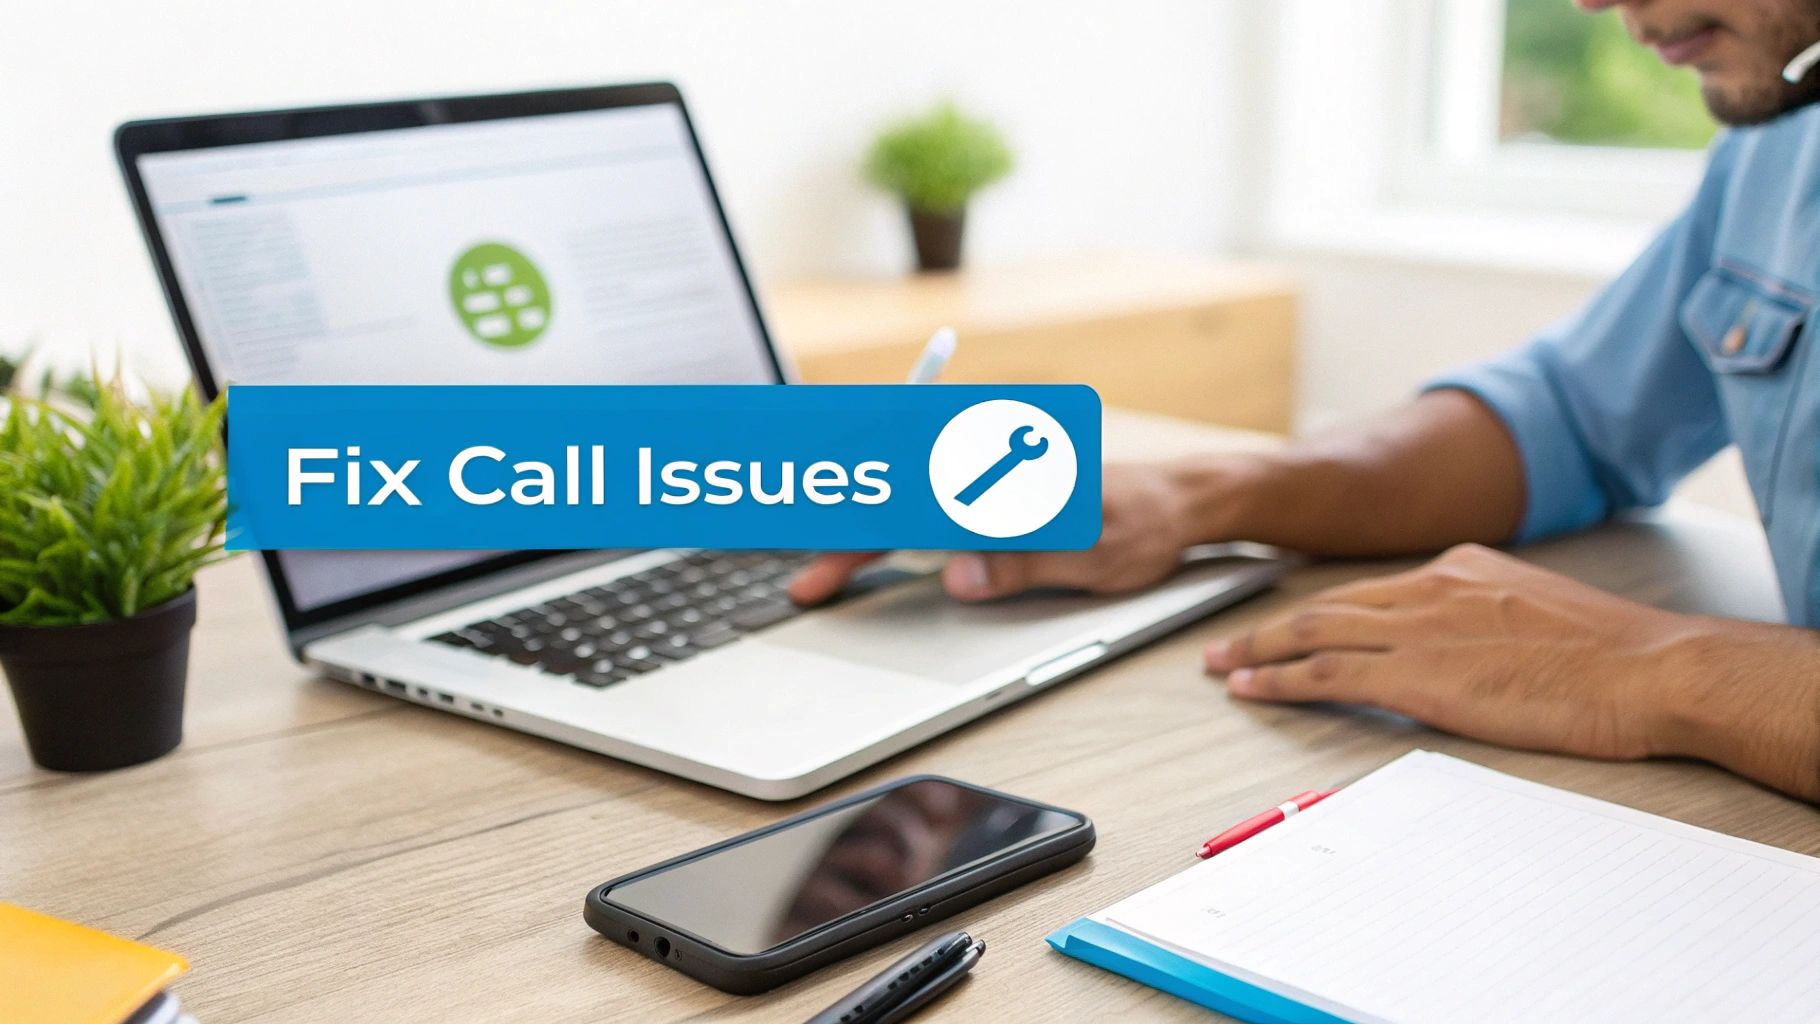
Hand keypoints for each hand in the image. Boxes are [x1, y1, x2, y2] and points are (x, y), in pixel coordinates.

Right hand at [788, 463, 1201, 604]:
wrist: (1182, 499)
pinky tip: (864, 548)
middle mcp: (989, 464)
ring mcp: (987, 475)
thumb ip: (1023, 564)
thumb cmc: (1145, 521)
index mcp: (1007, 474)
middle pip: (894, 492)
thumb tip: (959, 577)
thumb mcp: (1093, 554)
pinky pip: (926, 500)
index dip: (865, 532)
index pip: (918, 500)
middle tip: (805, 586)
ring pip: (902, 494)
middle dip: (842, 534)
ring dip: (859, 529)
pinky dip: (888, 522)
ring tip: (820, 569)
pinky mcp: (992, 489)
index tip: (829, 565)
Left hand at [1204, 543, 1709, 761]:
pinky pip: (1329, 674)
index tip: (1288, 626)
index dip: (1319, 612)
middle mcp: (1429, 589)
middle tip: (1225, 646)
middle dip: (1269, 628)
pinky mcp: (1418, 675)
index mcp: (1460, 570)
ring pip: (1314, 632)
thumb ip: (1487, 621)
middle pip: (1326, 605)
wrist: (1648, 669)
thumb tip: (1462, 647)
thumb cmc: (1614, 658)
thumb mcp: (1538, 615)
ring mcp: (1420, 630)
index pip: (1370, 591)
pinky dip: (1282, 680)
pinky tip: (1253, 689)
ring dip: (1259, 652)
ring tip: (1221, 667)